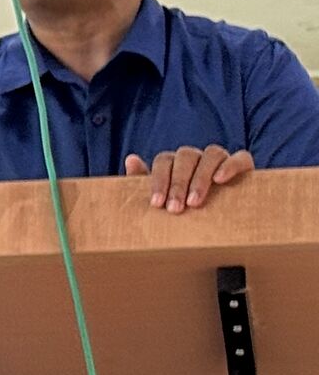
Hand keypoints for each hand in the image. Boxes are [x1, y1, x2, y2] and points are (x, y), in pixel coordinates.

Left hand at [126, 145, 251, 214]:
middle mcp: (196, 157)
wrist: (218, 220)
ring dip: (200, 178)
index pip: (164, 161)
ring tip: (195, 202)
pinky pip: (239, 157)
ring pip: (211, 155)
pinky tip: (220, 179)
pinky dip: (229, 165)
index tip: (157, 204)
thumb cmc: (183, 208)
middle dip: (178, 184)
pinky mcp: (242, 164)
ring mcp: (219, 158)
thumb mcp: (163, 199)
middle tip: (175, 209)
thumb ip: (143, 182)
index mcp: (174, 163)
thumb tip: (131, 159)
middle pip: (185, 157)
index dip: (159, 181)